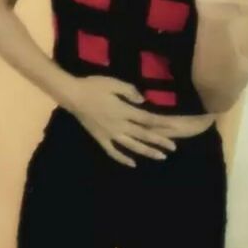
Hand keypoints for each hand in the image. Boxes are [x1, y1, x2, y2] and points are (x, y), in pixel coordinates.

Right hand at [66, 75, 180, 167]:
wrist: (73, 95)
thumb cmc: (94, 86)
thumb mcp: (114, 83)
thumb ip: (130, 91)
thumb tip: (143, 101)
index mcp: (124, 111)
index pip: (147, 119)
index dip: (162, 124)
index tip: (175, 128)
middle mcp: (119, 125)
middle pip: (143, 135)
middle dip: (159, 142)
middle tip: (174, 148)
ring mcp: (109, 134)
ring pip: (131, 146)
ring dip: (147, 152)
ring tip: (160, 157)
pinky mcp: (100, 139)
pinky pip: (113, 152)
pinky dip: (123, 159)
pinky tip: (132, 164)